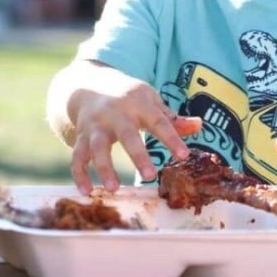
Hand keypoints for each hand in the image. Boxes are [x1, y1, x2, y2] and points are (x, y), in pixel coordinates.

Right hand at [69, 82, 200, 194]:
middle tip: (149, 175)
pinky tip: (85, 191)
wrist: (88, 84)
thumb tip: (199, 125)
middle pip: (126, 135)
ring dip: (104, 168)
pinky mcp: (80, 137)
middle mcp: (115, 114)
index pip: (158, 121)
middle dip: (137, 155)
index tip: (184, 155)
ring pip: (97, 147)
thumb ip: (172, 118)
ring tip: (113, 189)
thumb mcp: (150, 100)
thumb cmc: (127, 97)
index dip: (171, 138)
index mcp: (138, 104)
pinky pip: (77, 157)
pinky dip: (79, 174)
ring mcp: (95, 126)